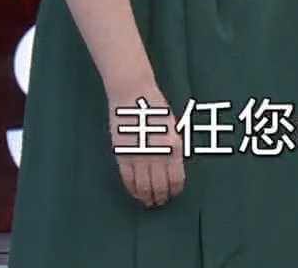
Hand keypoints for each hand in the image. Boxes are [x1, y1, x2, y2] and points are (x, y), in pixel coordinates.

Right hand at [107, 85, 184, 208]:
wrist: (133, 94)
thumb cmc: (156, 109)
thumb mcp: (173, 128)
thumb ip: (174, 148)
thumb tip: (173, 168)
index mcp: (174, 146)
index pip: (176, 178)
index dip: (175, 190)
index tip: (174, 194)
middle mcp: (157, 153)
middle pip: (159, 185)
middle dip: (161, 197)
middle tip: (161, 203)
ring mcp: (138, 155)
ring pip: (143, 186)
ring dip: (147, 197)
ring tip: (149, 202)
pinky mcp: (121, 154)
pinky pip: (127, 178)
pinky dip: (132, 189)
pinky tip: (135, 194)